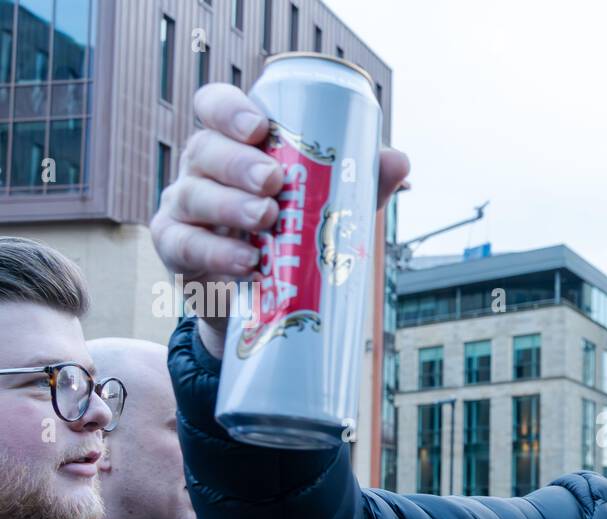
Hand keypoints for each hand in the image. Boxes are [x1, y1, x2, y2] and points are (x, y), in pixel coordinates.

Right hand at [150, 82, 409, 356]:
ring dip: (228, 206)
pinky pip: (184, 246)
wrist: (262, 295)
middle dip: (238, 163)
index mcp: (233, 144)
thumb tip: (400, 163)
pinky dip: (216, 254)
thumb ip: (360, 181)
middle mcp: (202, 168)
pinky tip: (246, 264)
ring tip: (265, 220)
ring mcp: (182, 208)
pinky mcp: (177, 251)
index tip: (260, 127)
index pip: (215, 106)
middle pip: (204, 149)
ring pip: (192, 196)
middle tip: (274, 181)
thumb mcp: (328, 203)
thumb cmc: (293, 231)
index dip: (229, 110)